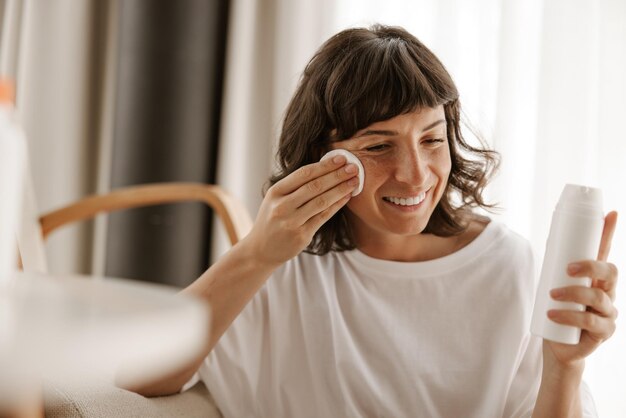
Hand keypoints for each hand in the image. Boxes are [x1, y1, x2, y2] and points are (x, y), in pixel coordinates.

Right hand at [242, 155, 358, 266]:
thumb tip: (325, 169)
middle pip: (315, 186)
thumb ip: (294, 186)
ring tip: (354, 181)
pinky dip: (337, 205)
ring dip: (341, 189)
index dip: (324, 165)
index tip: (341, 158)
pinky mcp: (301, 236)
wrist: (260, 249)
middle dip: (337, 175)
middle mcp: (282, 206)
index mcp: (275, 192)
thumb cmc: (272, 220)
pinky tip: (346, 197)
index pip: (303, 174)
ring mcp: (291, 222)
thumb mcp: (275, 199)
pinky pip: (323, 217)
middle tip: (354, 167)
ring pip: (321, 201)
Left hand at [543, 211, 618, 368]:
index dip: (609, 233)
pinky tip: (553, 314)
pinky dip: (569, 316)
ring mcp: (608, 312)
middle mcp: (607, 292)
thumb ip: (554, 266)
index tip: (611, 214)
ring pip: (598, 297)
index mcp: (595, 278)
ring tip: (551, 296)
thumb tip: (550, 238)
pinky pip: (590, 322)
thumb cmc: (557, 311)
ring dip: (573, 294)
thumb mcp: (553, 285)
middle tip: (567, 268)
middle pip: (610, 272)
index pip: (605, 252)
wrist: (559, 346)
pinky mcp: (604, 332)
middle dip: (590, 266)